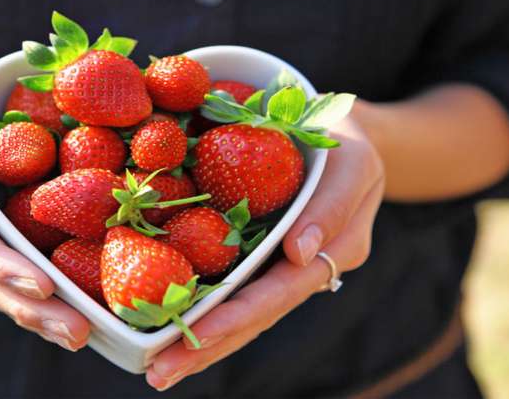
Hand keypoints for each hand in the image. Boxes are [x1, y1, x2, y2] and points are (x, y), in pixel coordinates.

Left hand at [146, 114, 384, 390]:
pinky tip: (164, 320)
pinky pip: (228, 282)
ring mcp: (276, 263)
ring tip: (154, 366)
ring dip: (197, 339)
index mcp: (330, 254)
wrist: (341, 134)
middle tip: (159, 374)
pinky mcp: (256, 250)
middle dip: (206, 347)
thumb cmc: (348, 144)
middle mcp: (299, 269)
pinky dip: (198, 304)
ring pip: (238, 309)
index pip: (277, 294)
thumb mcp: (355, 165)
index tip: (195, 338)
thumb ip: (332, 208)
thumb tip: (300, 253)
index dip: (236, 319)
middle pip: (252, 317)